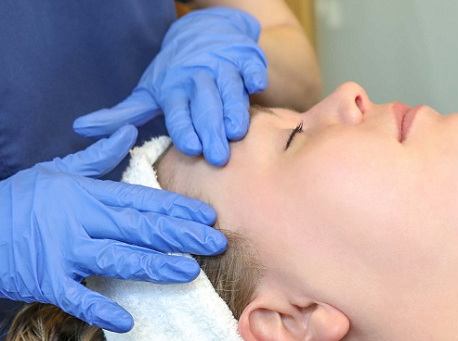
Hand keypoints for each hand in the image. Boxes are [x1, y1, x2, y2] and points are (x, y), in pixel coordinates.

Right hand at [0, 125, 225, 331]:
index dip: (176, 209)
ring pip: (119, 258)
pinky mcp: (47, 279)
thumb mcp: (61, 169)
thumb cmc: (24, 197)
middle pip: (140, 228)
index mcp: (89, 194)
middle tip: (215, 243)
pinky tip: (127, 319)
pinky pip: (78, 296)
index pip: (142, 201)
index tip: (206, 216)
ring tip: (189, 271)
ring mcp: (65, 251)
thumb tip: (127, 133)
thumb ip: (99, 156)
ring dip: (155, 266)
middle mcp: (83, 220)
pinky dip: (100, 307)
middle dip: (180, 236)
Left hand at [73, 7, 267, 165]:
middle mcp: (198, 77)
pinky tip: (257, 87)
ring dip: (233, 108)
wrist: (204, 33)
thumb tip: (80, 128)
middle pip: (204, 104)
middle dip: (210, 129)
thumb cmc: (176, 72)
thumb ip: (122, 114)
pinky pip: (252, 67)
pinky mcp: (245, 58)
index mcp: (174, 88)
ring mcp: (223, 66)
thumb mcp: (148, 91)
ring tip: (237, 132)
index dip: (184, 129)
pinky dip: (254, 75)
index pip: (178, 111)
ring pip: (229, 88)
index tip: (191, 149)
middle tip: (218, 157)